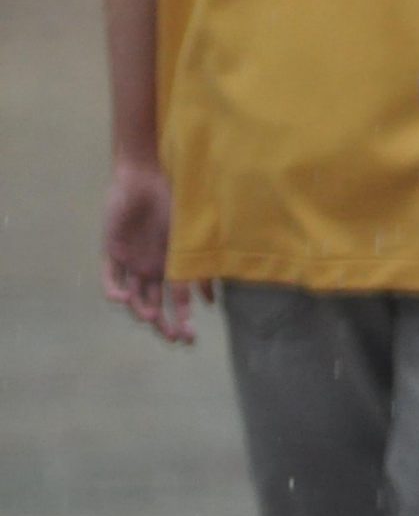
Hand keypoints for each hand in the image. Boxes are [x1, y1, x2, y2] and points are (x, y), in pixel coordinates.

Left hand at [100, 161, 209, 344]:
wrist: (146, 178)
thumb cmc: (174, 202)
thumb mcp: (192, 238)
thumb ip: (199, 268)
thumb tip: (210, 300)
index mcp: (171, 266)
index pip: (176, 301)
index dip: (181, 320)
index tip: (189, 337)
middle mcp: (151, 268)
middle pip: (154, 304)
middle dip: (164, 323)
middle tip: (173, 338)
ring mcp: (131, 262)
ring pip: (133, 296)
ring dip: (141, 309)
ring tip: (152, 315)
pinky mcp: (113, 252)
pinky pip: (110, 278)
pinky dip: (114, 292)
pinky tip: (123, 298)